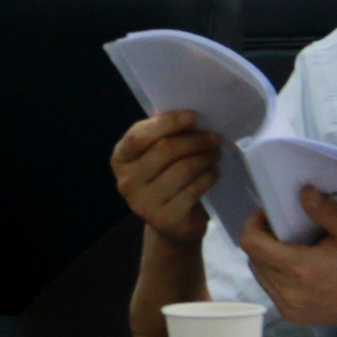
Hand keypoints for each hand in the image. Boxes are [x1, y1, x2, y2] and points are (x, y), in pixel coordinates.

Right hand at [111, 111, 219, 247]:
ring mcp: (144, 203)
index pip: (140, 135)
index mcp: (121, 159)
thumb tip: (180, 110)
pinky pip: (194, 190)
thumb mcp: (157, 155)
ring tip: (216, 153)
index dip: (168, 123)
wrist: (171, 225)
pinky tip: (213, 172)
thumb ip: (162, 134)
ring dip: (205, 157)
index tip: (194, 116)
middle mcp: (126, 182)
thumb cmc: (164, 180)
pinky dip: (208, 177)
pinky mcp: (166, 219)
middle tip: (215, 137)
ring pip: (182, 170)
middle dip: (195, 140)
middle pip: (164, 151)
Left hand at [237, 188, 336, 327]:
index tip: (269, 215)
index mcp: (300, 269)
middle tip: (281, 227)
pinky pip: (273, 291)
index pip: (251, 244)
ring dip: (267, 258)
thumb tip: (302, 193)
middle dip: (261, 239)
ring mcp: (292, 308)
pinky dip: (276, 276)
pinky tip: (296, 267)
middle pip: (253, 259)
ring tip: (289, 246)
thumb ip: (323, 209)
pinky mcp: (297, 317)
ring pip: (260, 276)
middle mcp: (290, 292)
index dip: (254, 224)